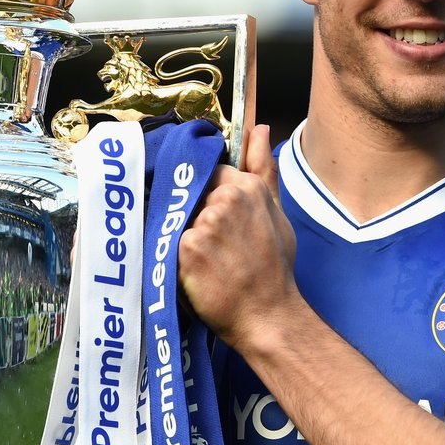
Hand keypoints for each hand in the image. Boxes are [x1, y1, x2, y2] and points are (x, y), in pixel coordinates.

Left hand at [178, 124, 297, 348]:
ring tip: (209, 263)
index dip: (206, 198)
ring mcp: (204, 223)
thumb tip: (259, 128)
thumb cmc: (273, 268)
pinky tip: (197, 274)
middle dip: (193, 218)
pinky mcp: (186, 248)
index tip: (215, 222)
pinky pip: (168, 244)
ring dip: (184, 239)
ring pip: (177, 221)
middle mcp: (225, 198)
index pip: (207, 174)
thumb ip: (263, 167)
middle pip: (189, 197)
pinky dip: (175, 259)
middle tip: (216, 249)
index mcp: (246, 186)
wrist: (267, 316)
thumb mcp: (276, 212)